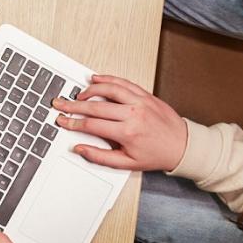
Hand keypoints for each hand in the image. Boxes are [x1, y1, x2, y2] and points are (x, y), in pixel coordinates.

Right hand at [52, 75, 186, 170]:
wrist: (182, 145)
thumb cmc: (156, 155)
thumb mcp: (127, 163)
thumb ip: (100, 156)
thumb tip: (79, 149)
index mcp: (127, 133)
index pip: (91, 125)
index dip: (73, 123)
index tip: (62, 120)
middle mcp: (133, 114)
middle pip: (95, 107)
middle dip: (73, 106)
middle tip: (61, 104)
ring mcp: (140, 102)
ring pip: (109, 90)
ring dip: (90, 90)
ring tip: (78, 94)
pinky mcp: (146, 95)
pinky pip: (124, 83)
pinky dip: (108, 79)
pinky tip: (97, 79)